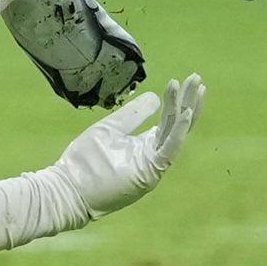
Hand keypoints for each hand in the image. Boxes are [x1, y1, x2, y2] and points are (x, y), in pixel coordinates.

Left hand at [53, 74, 203, 219]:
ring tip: (196, 87)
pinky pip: (169, 149)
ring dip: (187, 109)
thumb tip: (154, 96)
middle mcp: (154, 154)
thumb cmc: (87, 161)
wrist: (69, 188)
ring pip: (176, 133)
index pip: (169, 119)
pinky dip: (179, 130)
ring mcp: (154, 164)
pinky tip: (186, 112)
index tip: (184, 80)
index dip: (177, 100)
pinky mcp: (149, 172)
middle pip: (177, 123)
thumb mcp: (110, 129)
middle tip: (197, 77)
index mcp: (146, 145)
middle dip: (189, 100)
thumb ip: (133, 114)